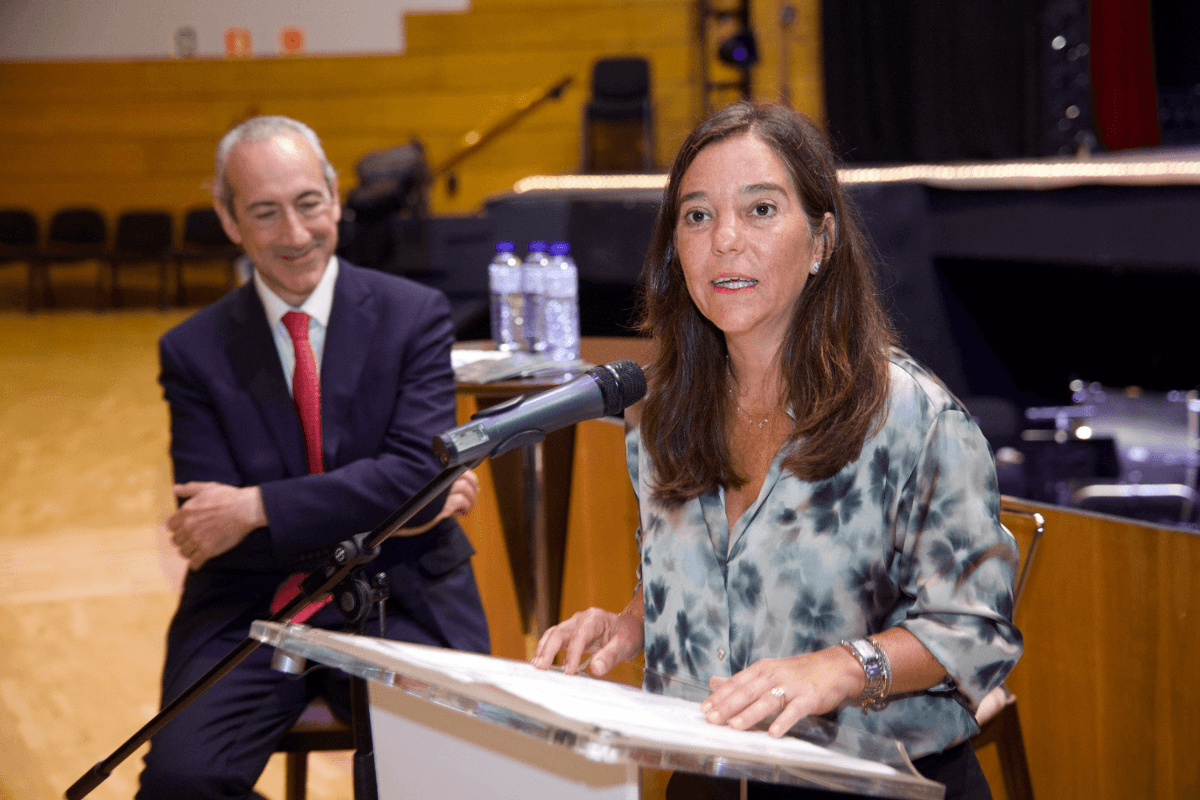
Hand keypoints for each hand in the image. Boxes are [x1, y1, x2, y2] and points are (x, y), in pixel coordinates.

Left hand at [168, 482, 267, 570]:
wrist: (245, 509)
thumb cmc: (228, 497)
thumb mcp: (207, 487)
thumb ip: (189, 489)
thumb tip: (174, 489)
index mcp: (186, 511)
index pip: (170, 526)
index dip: (178, 527)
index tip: (186, 528)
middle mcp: (188, 526)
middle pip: (176, 540)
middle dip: (183, 540)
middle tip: (193, 539)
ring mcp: (198, 539)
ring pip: (183, 552)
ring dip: (189, 551)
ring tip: (197, 549)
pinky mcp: (208, 550)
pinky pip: (194, 563)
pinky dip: (196, 563)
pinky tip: (200, 561)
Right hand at [393, 469, 480, 536]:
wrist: (389, 513)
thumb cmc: (403, 501)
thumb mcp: (420, 486)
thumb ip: (438, 482)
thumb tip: (466, 485)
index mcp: (434, 472)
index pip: (460, 469)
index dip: (470, 477)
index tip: (474, 484)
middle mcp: (437, 480)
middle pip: (465, 478)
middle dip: (473, 488)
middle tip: (473, 496)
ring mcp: (438, 494)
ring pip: (465, 490)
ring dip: (470, 499)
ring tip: (468, 506)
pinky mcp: (438, 508)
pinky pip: (459, 502)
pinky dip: (464, 507)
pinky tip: (461, 513)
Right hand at [530, 607, 644, 676]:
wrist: (629, 629)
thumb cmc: (628, 635)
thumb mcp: (625, 645)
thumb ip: (610, 656)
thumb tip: (595, 669)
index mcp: (594, 618)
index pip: (579, 635)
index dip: (572, 653)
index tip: (568, 672)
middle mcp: (580, 619)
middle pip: (559, 632)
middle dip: (549, 649)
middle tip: (541, 668)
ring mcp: (573, 626)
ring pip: (553, 635)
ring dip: (543, 650)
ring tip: (536, 667)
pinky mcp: (570, 635)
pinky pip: (554, 641)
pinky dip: (546, 651)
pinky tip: (541, 664)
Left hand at [700, 647, 862, 736]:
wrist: (836, 667)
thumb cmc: (799, 672)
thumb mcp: (768, 671)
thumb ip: (741, 680)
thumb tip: (713, 683)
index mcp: (763, 669)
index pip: (737, 683)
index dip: (720, 696)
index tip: (704, 709)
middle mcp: (775, 674)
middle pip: (747, 691)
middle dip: (728, 706)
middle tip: (712, 719)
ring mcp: (792, 685)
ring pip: (767, 700)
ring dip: (750, 713)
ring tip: (734, 726)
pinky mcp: (809, 697)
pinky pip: (794, 710)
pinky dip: (783, 721)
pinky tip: (774, 733)